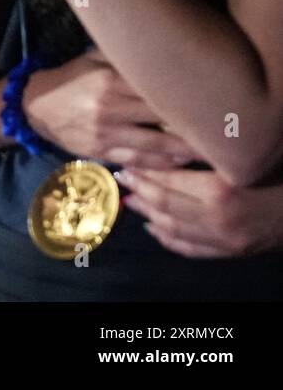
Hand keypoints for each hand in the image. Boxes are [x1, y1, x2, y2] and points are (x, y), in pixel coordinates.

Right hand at [22, 50, 196, 168]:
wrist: (34, 106)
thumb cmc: (69, 79)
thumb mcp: (92, 59)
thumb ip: (122, 56)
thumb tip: (157, 46)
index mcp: (110, 80)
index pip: (156, 87)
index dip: (185, 93)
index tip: (211, 96)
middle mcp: (110, 107)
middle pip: (162, 117)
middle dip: (192, 123)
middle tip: (220, 125)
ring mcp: (105, 133)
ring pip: (155, 145)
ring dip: (184, 149)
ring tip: (210, 150)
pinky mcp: (101, 152)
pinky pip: (138, 161)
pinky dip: (162, 164)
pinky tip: (180, 163)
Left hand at [118, 167, 282, 257]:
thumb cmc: (279, 175)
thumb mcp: (246, 158)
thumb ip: (211, 152)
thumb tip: (172, 137)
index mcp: (220, 190)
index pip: (169, 182)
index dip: (145, 172)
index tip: (128, 162)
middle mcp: (218, 218)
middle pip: (165, 205)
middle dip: (140, 190)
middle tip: (122, 178)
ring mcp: (224, 239)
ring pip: (172, 228)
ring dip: (148, 214)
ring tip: (132, 200)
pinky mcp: (231, 252)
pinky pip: (190, 249)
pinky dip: (168, 239)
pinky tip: (154, 228)